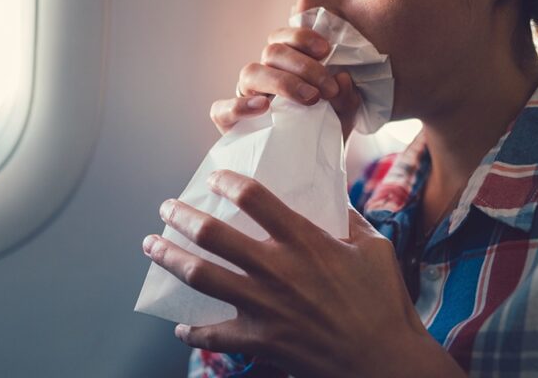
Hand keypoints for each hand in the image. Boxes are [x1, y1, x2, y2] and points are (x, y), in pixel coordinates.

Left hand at [142, 170, 464, 377]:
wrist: (385, 362)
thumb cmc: (384, 303)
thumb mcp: (375, 249)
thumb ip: (349, 220)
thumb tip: (334, 199)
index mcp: (305, 241)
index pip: (255, 198)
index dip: (228, 182)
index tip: (214, 179)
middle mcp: (277, 269)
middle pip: (213, 235)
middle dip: (181, 216)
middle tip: (166, 208)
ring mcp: (264, 306)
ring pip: (201, 277)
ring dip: (170, 258)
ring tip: (151, 246)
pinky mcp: (261, 340)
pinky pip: (215, 335)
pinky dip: (194, 332)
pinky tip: (182, 326)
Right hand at [209, 27, 362, 139]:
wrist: (309, 168)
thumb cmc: (323, 132)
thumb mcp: (342, 115)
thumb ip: (346, 97)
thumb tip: (343, 78)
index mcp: (285, 65)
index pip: (285, 38)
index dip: (302, 36)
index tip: (326, 49)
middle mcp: (263, 75)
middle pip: (271, 52)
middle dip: (303, 66)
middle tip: (327, 89)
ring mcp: (244, 97)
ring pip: (250, 72)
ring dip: (282, 82)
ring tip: (309, 99)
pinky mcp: (229, 122)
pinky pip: (222, 109)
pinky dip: (240, 105)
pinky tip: (264, 108)